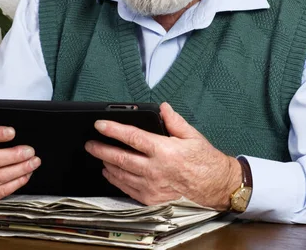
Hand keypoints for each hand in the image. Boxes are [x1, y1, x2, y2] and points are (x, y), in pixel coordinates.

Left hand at [85, 102, 241, 209]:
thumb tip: (162, 107)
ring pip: (121, 175)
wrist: (215, 186)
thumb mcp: (192, 135)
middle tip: (90, 144)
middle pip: (120, 158)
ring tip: (98, 156)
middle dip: (101, 150)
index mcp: (164, 151)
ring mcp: (152, 186)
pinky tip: (111, 173)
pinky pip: (127, 189)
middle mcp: (155, 170)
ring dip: (107, 165)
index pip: (132, 137)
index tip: (99, 125)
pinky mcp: (151, 198)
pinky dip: (116, 180)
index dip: (113, 130)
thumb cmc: (204, 160)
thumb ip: (174, 120)